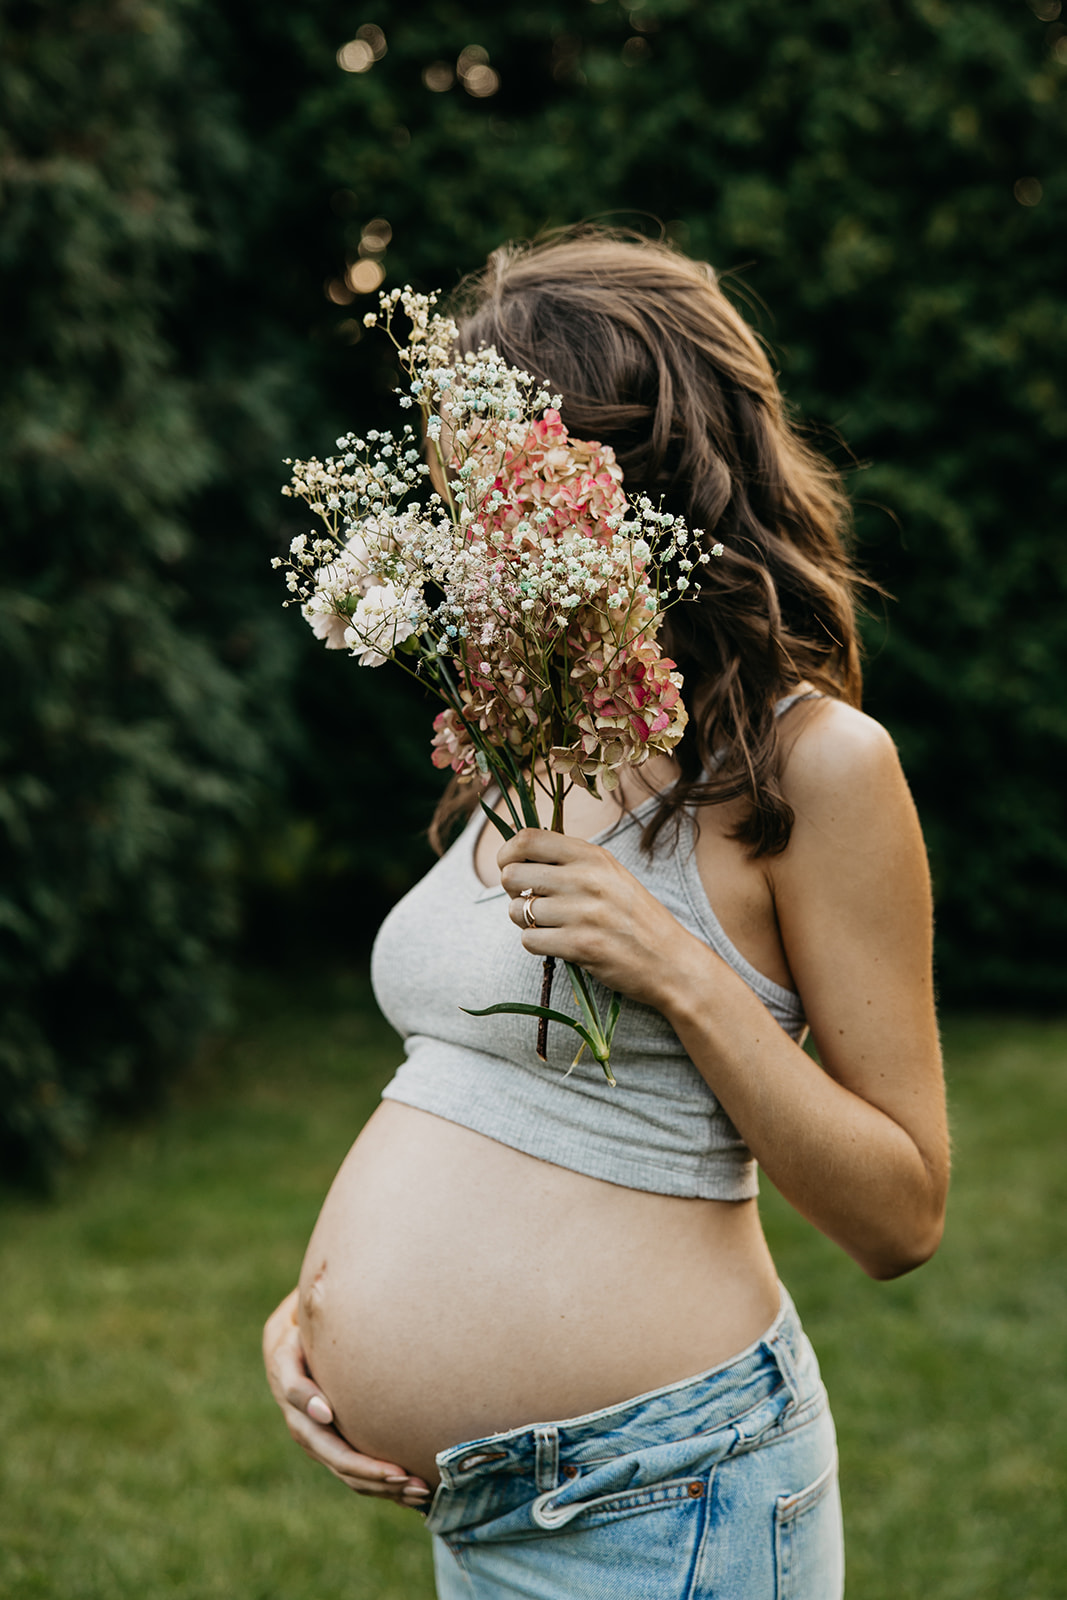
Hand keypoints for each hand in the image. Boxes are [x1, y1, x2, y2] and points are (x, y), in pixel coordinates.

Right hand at [261, 1288, 430, 1509]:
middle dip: (356, 1461)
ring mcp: (308, 1424)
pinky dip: (380, 1482)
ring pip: (337, 1463)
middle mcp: (292, 1401)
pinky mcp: (329, 1437)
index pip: (291, 1384)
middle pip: (317, 1442)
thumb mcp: (312, 1289)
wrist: (308, 1322)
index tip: (327, 1410)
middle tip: (394, 1473)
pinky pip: (351, 1468)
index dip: (306, 1398)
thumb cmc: (319, 1299)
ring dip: (375, 1481)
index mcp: (284, 1360)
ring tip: (417, 1489)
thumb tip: (324, 1279)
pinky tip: (415, 1491)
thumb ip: (318, 1293)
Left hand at [498, 828, 705, 1009]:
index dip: (507, 852)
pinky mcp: (580, 945)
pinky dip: (536, 943)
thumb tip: (516, 856)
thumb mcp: (610, 874)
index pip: (528, 838)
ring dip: (524, 920)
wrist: (670, 960)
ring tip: (549, 924)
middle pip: (513, 875)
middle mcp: (587, 879)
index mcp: (593, 856)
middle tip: (530, 900)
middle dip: (512, 890)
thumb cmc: (633, 917)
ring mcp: (583, 913)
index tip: (508, 866)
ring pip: (518, 910)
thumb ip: (570, 861)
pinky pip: (529, 940)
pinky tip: (557, 943)